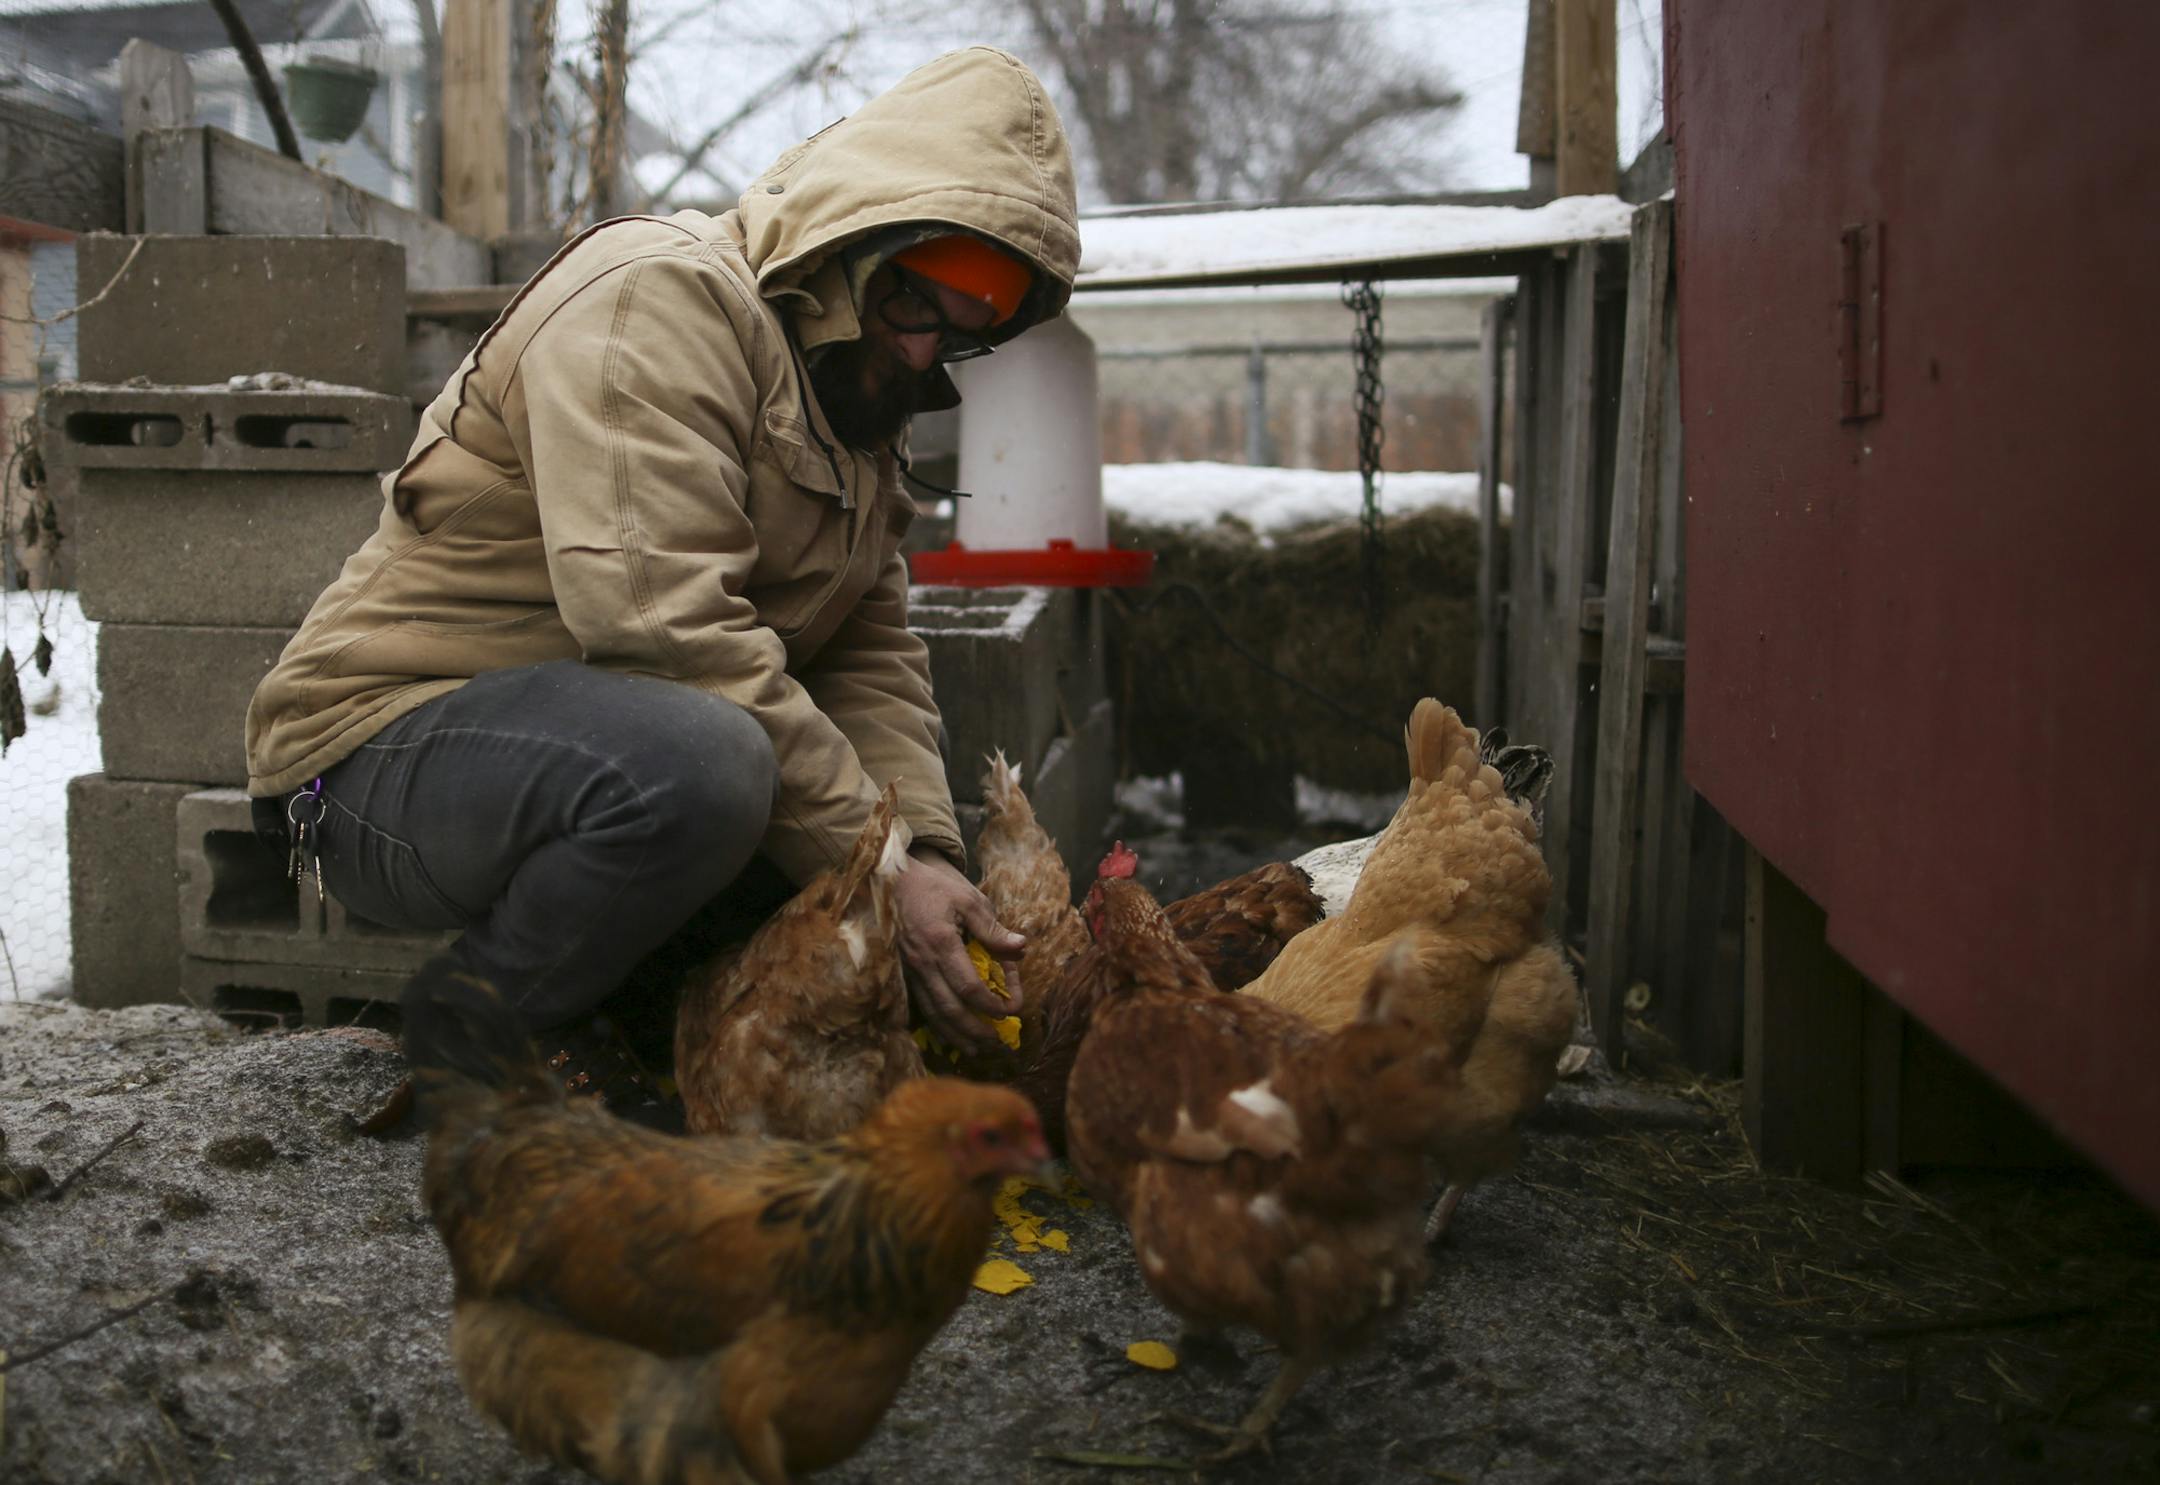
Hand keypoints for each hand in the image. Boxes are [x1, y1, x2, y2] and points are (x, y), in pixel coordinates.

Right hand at [893, 846, 1025, 1054]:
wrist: (891, 879)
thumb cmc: (934, 887)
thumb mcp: (969, 900)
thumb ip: (993, 929)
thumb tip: (1021, 949)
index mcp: (940, 943)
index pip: (968, 987)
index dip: (990, 1004)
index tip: (1009, 1011)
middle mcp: (921, 963)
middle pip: (949, 1008)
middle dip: (974, 1031)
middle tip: (996, 1045)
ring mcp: (908, 971)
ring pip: (931, 1013)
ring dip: (954, 1035)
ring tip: (976, 1051)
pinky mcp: (902, 973)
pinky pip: (920, 1006)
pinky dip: (937, 1025)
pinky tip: (950, 1036)